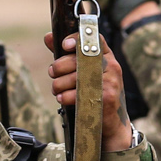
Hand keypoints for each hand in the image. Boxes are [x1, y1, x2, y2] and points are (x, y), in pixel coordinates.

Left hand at [46, 31, 134, 152]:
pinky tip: (62, 98)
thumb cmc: (95, 93)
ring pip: (76, 77)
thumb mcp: (86, 72)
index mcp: (107, 56)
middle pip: (79, 58)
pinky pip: (79, 93)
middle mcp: (111, 66)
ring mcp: (111, 81)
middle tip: (52, 73)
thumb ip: (67, 54)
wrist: (112, 123)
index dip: (77, 38)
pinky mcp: (107, 97)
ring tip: (57, 90)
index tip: (64, 45)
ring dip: (59, 84)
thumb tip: (48, 37)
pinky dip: (66, 97)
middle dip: (59, 66)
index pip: (94, 38)